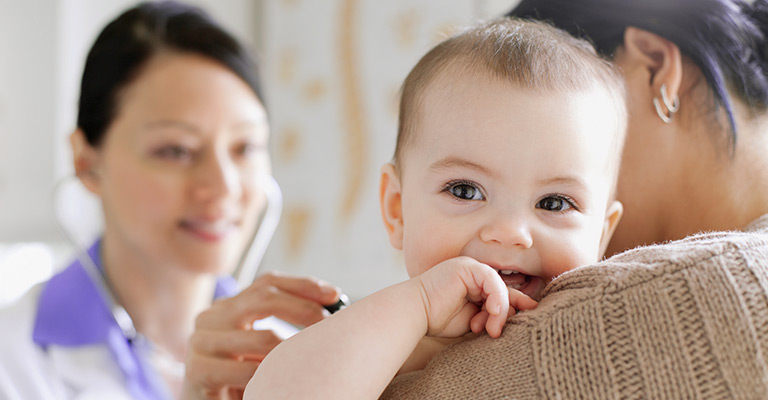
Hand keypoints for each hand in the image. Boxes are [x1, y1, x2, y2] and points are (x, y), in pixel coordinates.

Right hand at [181, 271, 340, 399]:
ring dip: (291, 352)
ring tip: (306, 362)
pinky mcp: (198, 370)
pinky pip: (249, 370)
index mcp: (228, 307)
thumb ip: (281, 324)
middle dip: (303, 308)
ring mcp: (201, 342)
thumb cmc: (240, 378)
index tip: (335, 295)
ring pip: (263, 338)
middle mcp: (211, 316)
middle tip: (328, 324)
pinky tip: (276, 382)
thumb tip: (331, 307)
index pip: (268, 282)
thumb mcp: (260, 346)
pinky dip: (270, 377)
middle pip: (264, 297)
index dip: (303, 285)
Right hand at [415, 256, 536, 338]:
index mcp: (474, 287)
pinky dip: (497, 297)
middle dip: (507, 313)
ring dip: (499, 311)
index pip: (501, 295)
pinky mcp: (468, 267)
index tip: (528, 320)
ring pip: (500, 288)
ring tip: (491, 330)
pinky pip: (492, 281)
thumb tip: (517, 313)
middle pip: (503, 291)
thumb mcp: (472, 320)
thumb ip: (491, 316)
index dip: (515, 307)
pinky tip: (493, 312)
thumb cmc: (437, 321)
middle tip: (498, 332)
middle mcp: (474, 275)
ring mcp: (470, 269)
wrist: (414, 314)